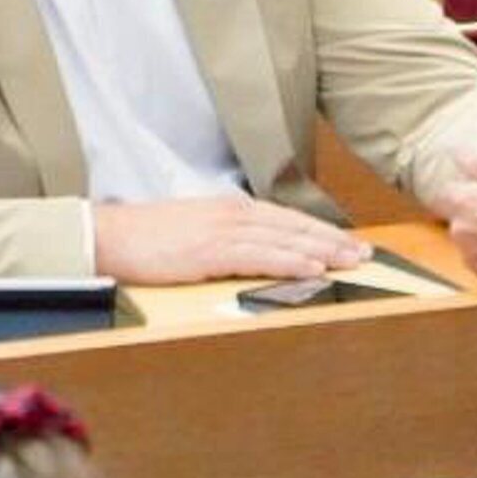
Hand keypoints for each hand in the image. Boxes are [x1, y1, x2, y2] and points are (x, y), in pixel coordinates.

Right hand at [92, 195, 370, 283]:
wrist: (110, 235)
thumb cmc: (149, 238)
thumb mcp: (196, 231)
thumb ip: (227, 237)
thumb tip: (256, 251)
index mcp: (231, 209)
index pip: (287, 219)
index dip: (321, 230)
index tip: (349, 242)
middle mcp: (233, 214)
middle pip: (295, 226)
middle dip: (333, 239)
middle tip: (366, 253)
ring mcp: (223, 230)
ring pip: (285, 239)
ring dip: (322, 250)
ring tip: (351, 261)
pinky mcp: (210, 250)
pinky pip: (260, 256)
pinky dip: (290, 260)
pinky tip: (312, 268)